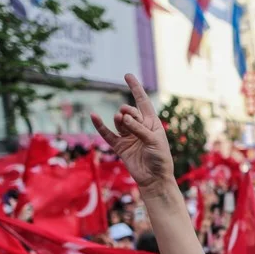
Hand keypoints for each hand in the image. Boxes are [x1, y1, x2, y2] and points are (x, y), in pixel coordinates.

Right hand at [91, 74, 173, 189]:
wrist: (154, 178)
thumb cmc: (160, 159)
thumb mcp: (153, 141)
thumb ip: (139, 128)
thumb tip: (122, 116)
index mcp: (152, 123)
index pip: (142, 101)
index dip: (135, 88)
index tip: (127, 75)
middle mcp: (139, 127)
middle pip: (129, 111)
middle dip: (128, 112)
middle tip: (129, 119)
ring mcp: (128, 136)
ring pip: (119, 121)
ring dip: (120, 120)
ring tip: (122, 121)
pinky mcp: (120, 146)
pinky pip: (107, 134)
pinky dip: (100, 126)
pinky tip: (94, 116)